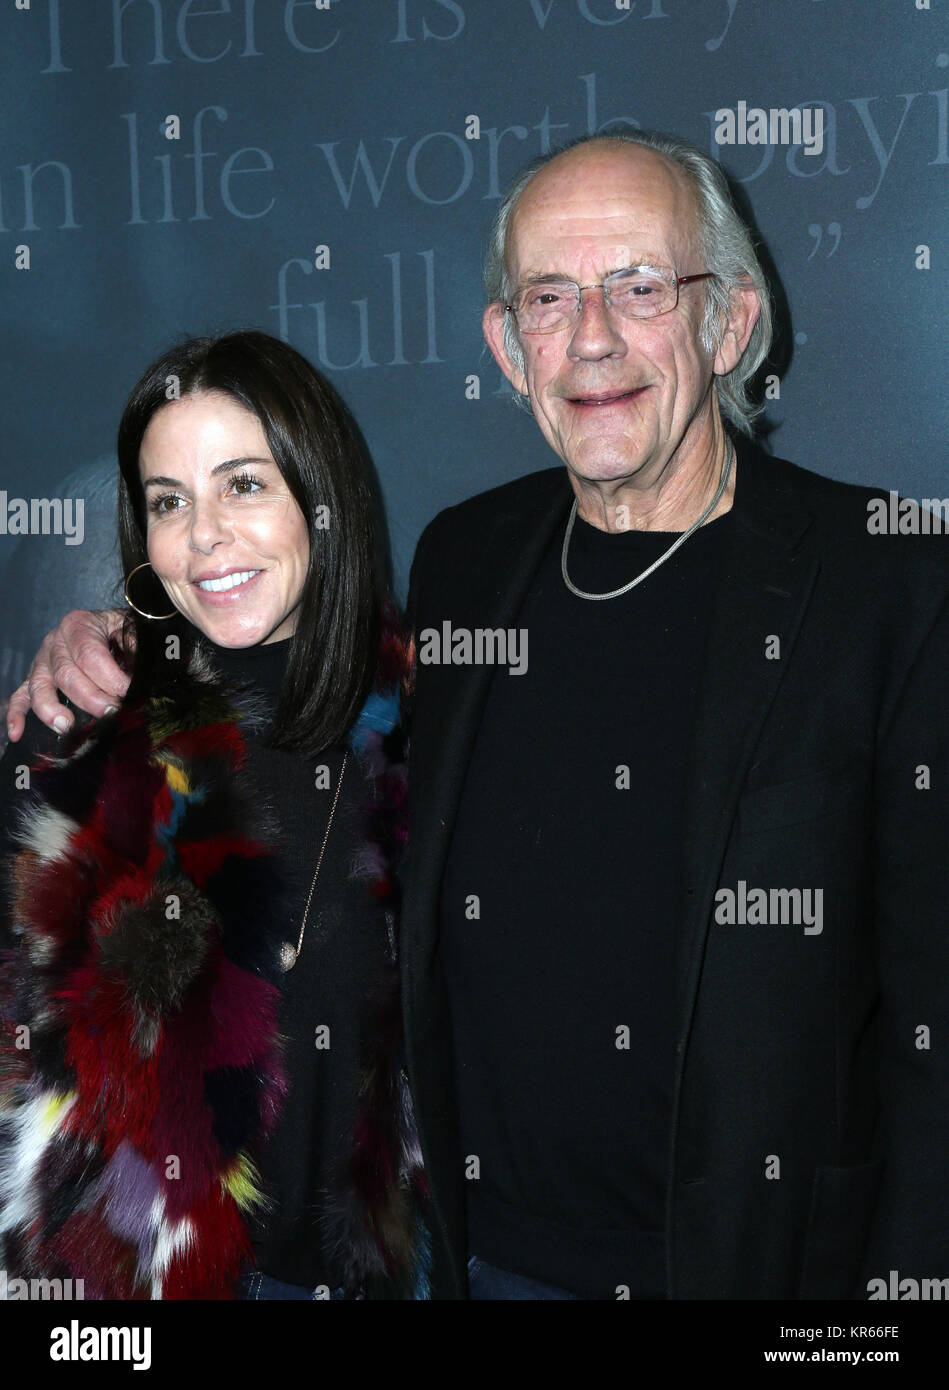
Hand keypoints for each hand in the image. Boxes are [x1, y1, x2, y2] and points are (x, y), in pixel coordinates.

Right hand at [5, 609, 130, 740]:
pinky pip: (21, 695)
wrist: (111, 626)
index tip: (129, 694)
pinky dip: (17, 714)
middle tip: (111, 713)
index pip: (90, 655)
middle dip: (90, 698)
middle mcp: (56, 641)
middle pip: (66, 674)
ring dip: (52, 708)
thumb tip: (139, 675)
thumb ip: (136, 646)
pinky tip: (18, 732)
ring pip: (40, 686)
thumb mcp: (132, 629)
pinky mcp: (36, 678)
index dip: (110, 678)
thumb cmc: (122, 630)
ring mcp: (42, 661)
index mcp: (79, 624)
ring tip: (67, 726)